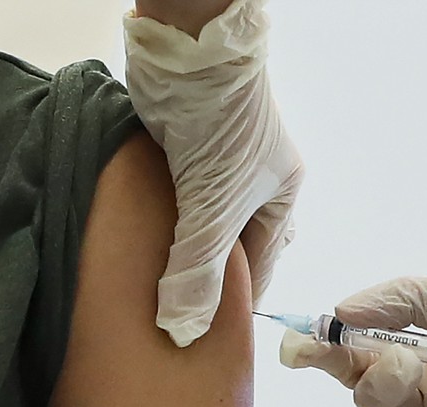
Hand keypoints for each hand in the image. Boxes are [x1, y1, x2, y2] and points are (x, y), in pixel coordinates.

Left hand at [124, 0, 303, 346]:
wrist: (188, 53)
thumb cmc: (220, 129)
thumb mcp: (213, 210)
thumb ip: (197, 271)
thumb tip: (181, 330)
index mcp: (283, 193)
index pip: (263, 262)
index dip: (237, 298)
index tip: (206, 332)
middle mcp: (257, 180)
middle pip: (233, 243)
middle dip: (209, 274)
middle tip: (177, 310)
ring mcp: (222, 164)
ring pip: (202, 222)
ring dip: (181, 247)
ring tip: (155, 284)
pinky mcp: (187, 150)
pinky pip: (177, 200)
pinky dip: (162, 221)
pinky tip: (142, 243)